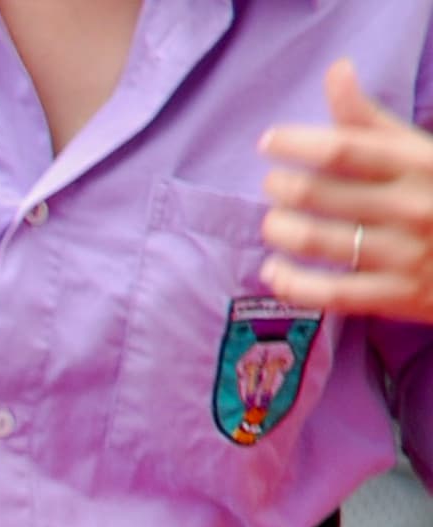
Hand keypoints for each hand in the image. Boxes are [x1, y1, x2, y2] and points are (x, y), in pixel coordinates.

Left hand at [262, 60, 432, 317]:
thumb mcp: (419, 151)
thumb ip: (371, 119)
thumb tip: (337, 70)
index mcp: (419, 164)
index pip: (345, 149)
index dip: (298, 143)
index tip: (269, 141)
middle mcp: (411, 207)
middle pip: (321, 194)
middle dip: (284, 187)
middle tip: (274, 184)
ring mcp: (404, 254)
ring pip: (317, 241)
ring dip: (280, 230)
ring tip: (273, 222)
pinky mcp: (396, 296)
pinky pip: (329, 293)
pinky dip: (291, 282)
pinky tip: (273, 270)